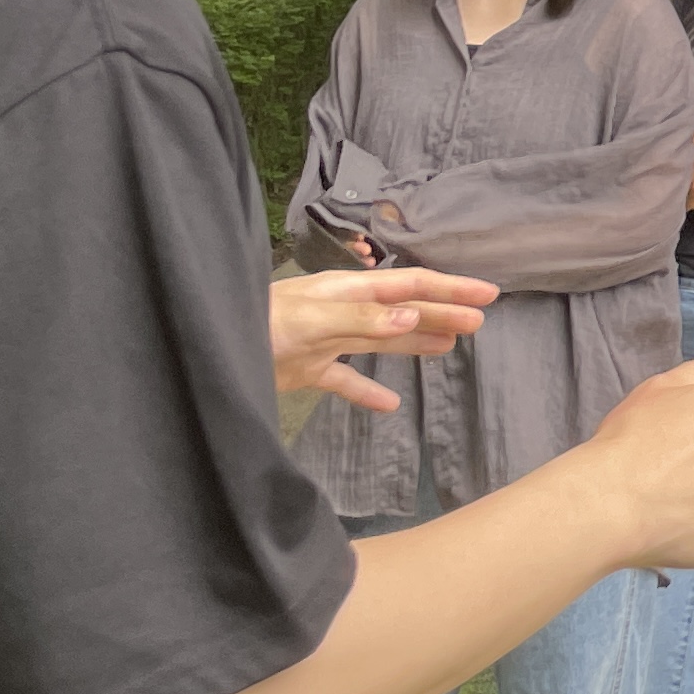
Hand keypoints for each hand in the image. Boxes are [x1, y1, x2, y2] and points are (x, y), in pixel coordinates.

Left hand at [270, 265, 495, 412]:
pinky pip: (347, 380)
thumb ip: (359, 319)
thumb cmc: (255, 324)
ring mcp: (327, 341)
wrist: (206, 346)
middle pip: (403, 312)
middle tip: (480, 323)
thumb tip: (412, 319)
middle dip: (442, 314)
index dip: (450, 289)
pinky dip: (369, 392)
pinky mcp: (309, 370)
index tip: (487, 295)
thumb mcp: (308, 318)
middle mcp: (343, 311)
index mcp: (348, 290)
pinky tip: (391, 406)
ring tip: (451, 347)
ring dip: (417, 343)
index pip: (410, 287)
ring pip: (383, 341)